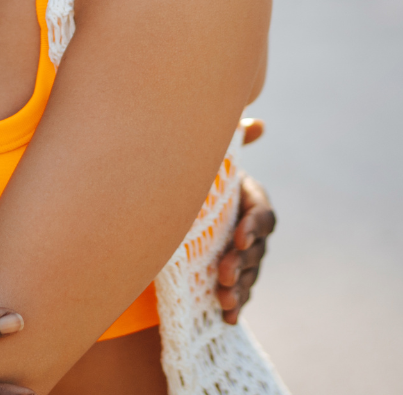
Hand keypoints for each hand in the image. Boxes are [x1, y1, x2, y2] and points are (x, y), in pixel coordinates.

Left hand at [217, 120, 275, 323]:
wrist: (179, 201)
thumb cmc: (199, 172)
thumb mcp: (209, 155)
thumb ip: (230, 141)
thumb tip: (258, 123)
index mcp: (251, 199)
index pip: (263, 214)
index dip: (254, 226)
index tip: (238, 236)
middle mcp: (252, 230)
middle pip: (256, 250)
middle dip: (241, 263)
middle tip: (220, 272)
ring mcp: (245, 255)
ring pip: (249, 274)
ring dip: (238, 288)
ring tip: (222, 299)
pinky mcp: (233, 274)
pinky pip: (240, 292)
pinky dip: (235, 305)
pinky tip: (227, 318)